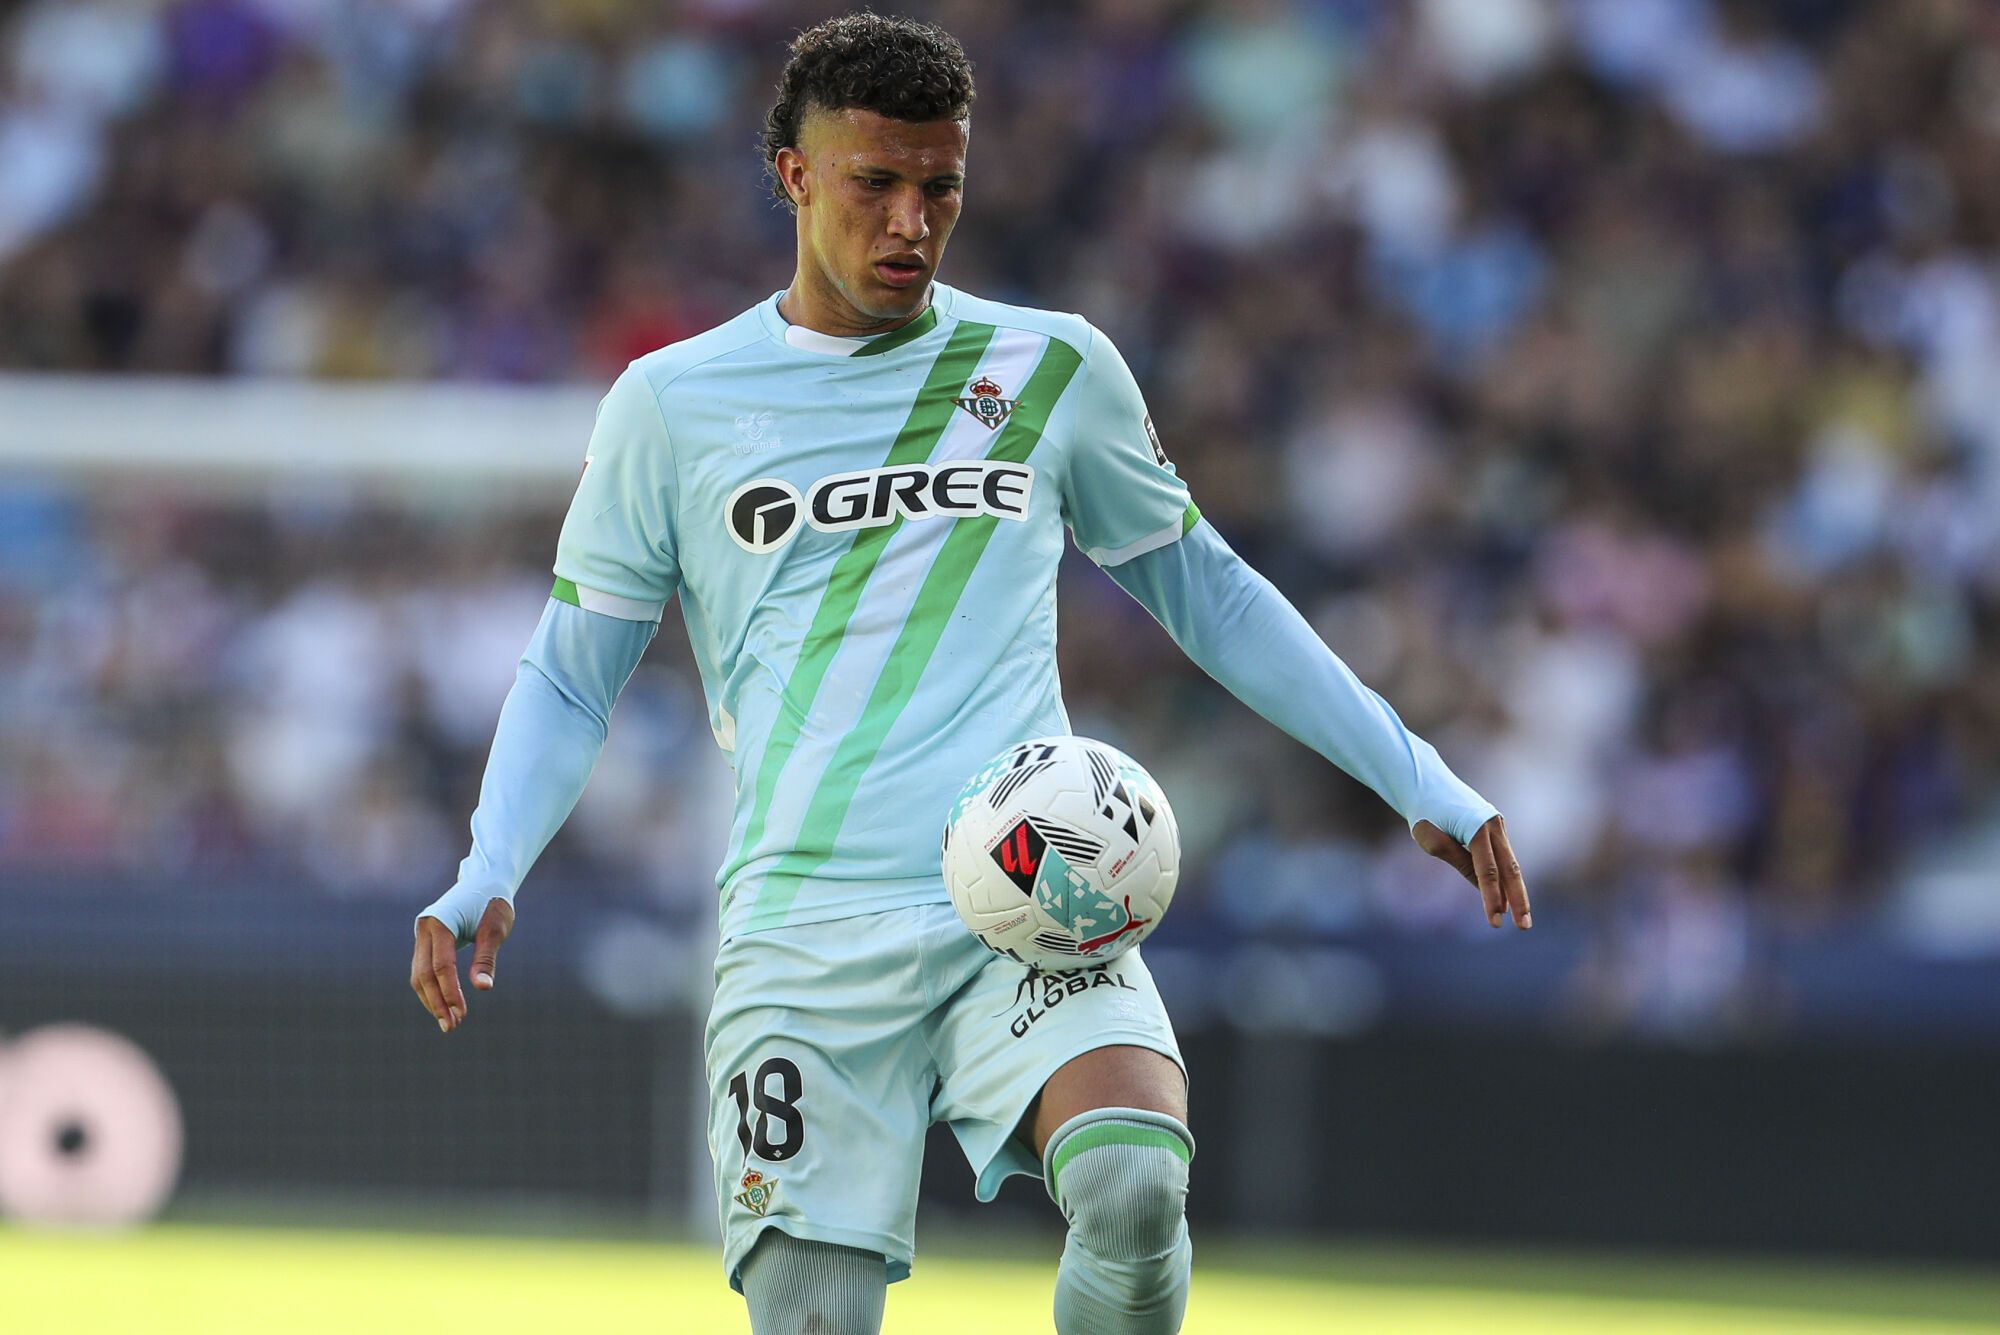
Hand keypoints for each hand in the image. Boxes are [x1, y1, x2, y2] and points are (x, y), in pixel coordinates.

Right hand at [409, 898, 514, 1033]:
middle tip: (451, 1027)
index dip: (450, 992)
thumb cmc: (493, 905)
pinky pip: (423, 969)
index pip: (441, 966)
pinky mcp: (425, 941)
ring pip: (419, 974)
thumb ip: (486, 959)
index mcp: (440, 922)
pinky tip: (444, 1005)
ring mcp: (422, 935)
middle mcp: (425, 928)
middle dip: (436, 1002)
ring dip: (432, 999)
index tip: (461, 1014)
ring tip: (449, 1022)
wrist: (485, 882)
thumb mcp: (494, 930)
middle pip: (423, 974)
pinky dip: (432, 988)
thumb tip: (483, 988)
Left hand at [1412, 815, 1530, 929]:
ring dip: (1515, 891)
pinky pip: (1503, 858)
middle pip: (1510, 869)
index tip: (1495, 923)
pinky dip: (1505, 878)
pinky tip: (1508, 900)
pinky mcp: (1494, 830)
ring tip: (1521, 919)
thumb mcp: (1433, 841)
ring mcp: (1497, 826)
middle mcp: (1494, 825)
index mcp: (1477, 826)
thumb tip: (1483, 888)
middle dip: (1518, 899)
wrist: (1426, 784)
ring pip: (1510, 864)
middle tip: (1524, 927)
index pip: (1487, 871)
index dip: (1492, 898)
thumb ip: (1460, 862)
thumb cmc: (1425, 813)